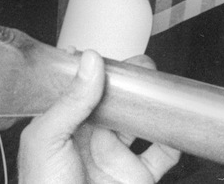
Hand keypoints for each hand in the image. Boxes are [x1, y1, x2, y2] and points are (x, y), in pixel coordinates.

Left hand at [19, 51, 181, 183]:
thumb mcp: (47, 141)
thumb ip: (71, 101)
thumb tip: (91, 60)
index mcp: (63, 126)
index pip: (79, 88)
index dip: (93, 69)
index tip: (107, 53)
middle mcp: (90, 138)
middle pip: (114, 100)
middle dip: (131, 81)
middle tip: (143, 66)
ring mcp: (116, 157)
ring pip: (140, 122)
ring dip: (153, 104)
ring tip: (162, 87)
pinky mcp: (137, 176)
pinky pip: (161, 153)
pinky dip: (173, 139)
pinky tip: (176, 125)